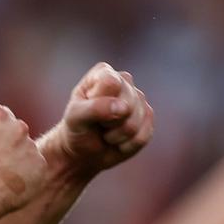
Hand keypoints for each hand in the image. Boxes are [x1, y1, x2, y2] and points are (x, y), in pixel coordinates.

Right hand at [0, 104, 47, 217]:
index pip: (6, 119)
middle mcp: (19, 127)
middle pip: (19, 133)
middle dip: (12, 146)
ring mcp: (32, 146)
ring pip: (29, 152)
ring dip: (20, 162)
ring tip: (3, 178)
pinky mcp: (40, 165)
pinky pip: (36, 170)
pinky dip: (28, 177)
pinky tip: (12, 185)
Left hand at [44, 62, 153, 176]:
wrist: (84, 150)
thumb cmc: (77, 129)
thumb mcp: (75, 117)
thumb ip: (95, 108)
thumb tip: (124, 108)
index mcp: (103, 73)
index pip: (111, 83)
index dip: (101, 102)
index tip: (88, 110)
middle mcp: (124, 81)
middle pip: (128, 104)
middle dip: (110, 122)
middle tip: (98, 124)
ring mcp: (138, 98)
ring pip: (136, 122)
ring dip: (117, 136)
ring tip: (106, 133)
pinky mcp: (147, 117)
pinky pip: (143, 136)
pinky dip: (127, 145)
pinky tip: (118, 141)